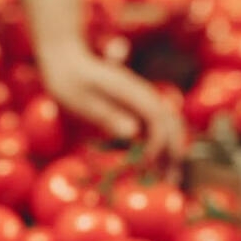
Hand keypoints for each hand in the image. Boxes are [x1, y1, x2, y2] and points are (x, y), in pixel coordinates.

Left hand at [39, 43, 184, 175]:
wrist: (65, 59)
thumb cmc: (68, 80)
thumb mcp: (80, 99)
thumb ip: (105, 114)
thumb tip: (133, 132)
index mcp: (132, 92)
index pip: (157, 119)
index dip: (157, 143)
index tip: (145, 165)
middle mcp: (143, 95)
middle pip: (171, 123)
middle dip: (174, 152)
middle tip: (171, 181)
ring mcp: (141, 100)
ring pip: (167, 126)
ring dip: (171, 151)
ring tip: (168, 179)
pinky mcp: (135, 106)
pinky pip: (154, 127)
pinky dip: (159, 146)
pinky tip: (153, 165)